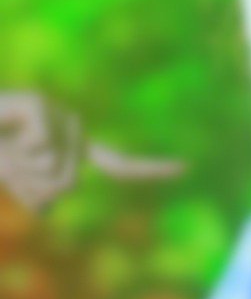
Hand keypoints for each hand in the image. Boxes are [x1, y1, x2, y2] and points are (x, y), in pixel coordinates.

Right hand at [0, 90, 183, 205]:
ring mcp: (58, 115)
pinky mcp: (39, 105)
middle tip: (9, 163)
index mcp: (75, 149)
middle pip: (67, 185)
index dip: (149, 168)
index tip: (186, 168)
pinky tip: (5, 132)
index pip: (118, 164)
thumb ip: (44, 194)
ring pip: (52, 170)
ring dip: (19, 170)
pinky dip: (14, 151)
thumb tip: (66, 187)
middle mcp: (74, 129)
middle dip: (32, 186)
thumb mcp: (22, 183)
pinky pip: (38, 148)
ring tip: (4, 148)